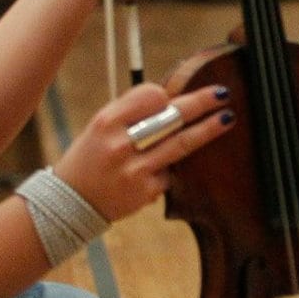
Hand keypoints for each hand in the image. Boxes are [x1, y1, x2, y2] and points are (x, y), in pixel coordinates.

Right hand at [54, 81, 235, 221]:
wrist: (71, 203)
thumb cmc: (91, 157)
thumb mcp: (101, 127)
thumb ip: (132, 113)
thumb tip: (173, 100)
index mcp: (108, 121)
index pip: (150, 97)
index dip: (166, 95)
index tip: (173, 97)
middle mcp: (121, 144)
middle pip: (171, 117)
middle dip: (200, 103)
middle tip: (222, 94)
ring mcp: (135, 169)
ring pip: (181, 144)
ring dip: (208, 130)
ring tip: (227, 118)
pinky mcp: (145, 191)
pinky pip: (170, 173)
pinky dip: (170, 169)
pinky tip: (159, 170)